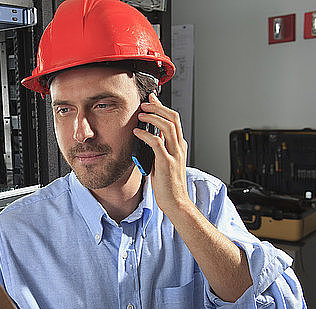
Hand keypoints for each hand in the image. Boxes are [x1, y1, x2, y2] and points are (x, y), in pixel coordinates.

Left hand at [133, 92, 191, 215]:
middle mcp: (178, 147)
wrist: (176, 202)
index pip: (174, 120)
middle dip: (158, 107)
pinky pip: (156, 143)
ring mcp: (174, 155)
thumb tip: (149, 137)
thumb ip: (159, 149)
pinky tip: (137, 132)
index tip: (152, 99)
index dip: (162, 107)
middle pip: (173, 118)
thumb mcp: (163, 162)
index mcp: (179, 146)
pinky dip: (146, 135)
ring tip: (141, 114)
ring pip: (167, 126)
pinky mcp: (166, 163)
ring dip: (153, 117)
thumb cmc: (168, 185)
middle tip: (145, 102)